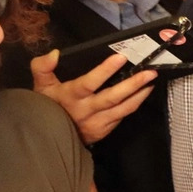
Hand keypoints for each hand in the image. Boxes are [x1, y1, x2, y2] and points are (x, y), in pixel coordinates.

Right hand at [30, 50, 156, 144]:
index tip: (120, 57)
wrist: (48, 138)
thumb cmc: (48, 105)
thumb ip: (42, 67)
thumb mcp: (41, 86)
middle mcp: (86, 111)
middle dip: (133, 84)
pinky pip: (122, 116)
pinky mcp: (104, 130)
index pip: (89, 83)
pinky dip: (134, 104)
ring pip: (122, 109)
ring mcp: (97, 123)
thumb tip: (54, 53)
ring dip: (139, 95)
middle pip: (112, 97)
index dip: (104, 71)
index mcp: (71, 97)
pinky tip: (143, 93)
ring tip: (152, 81)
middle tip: (149, 72)